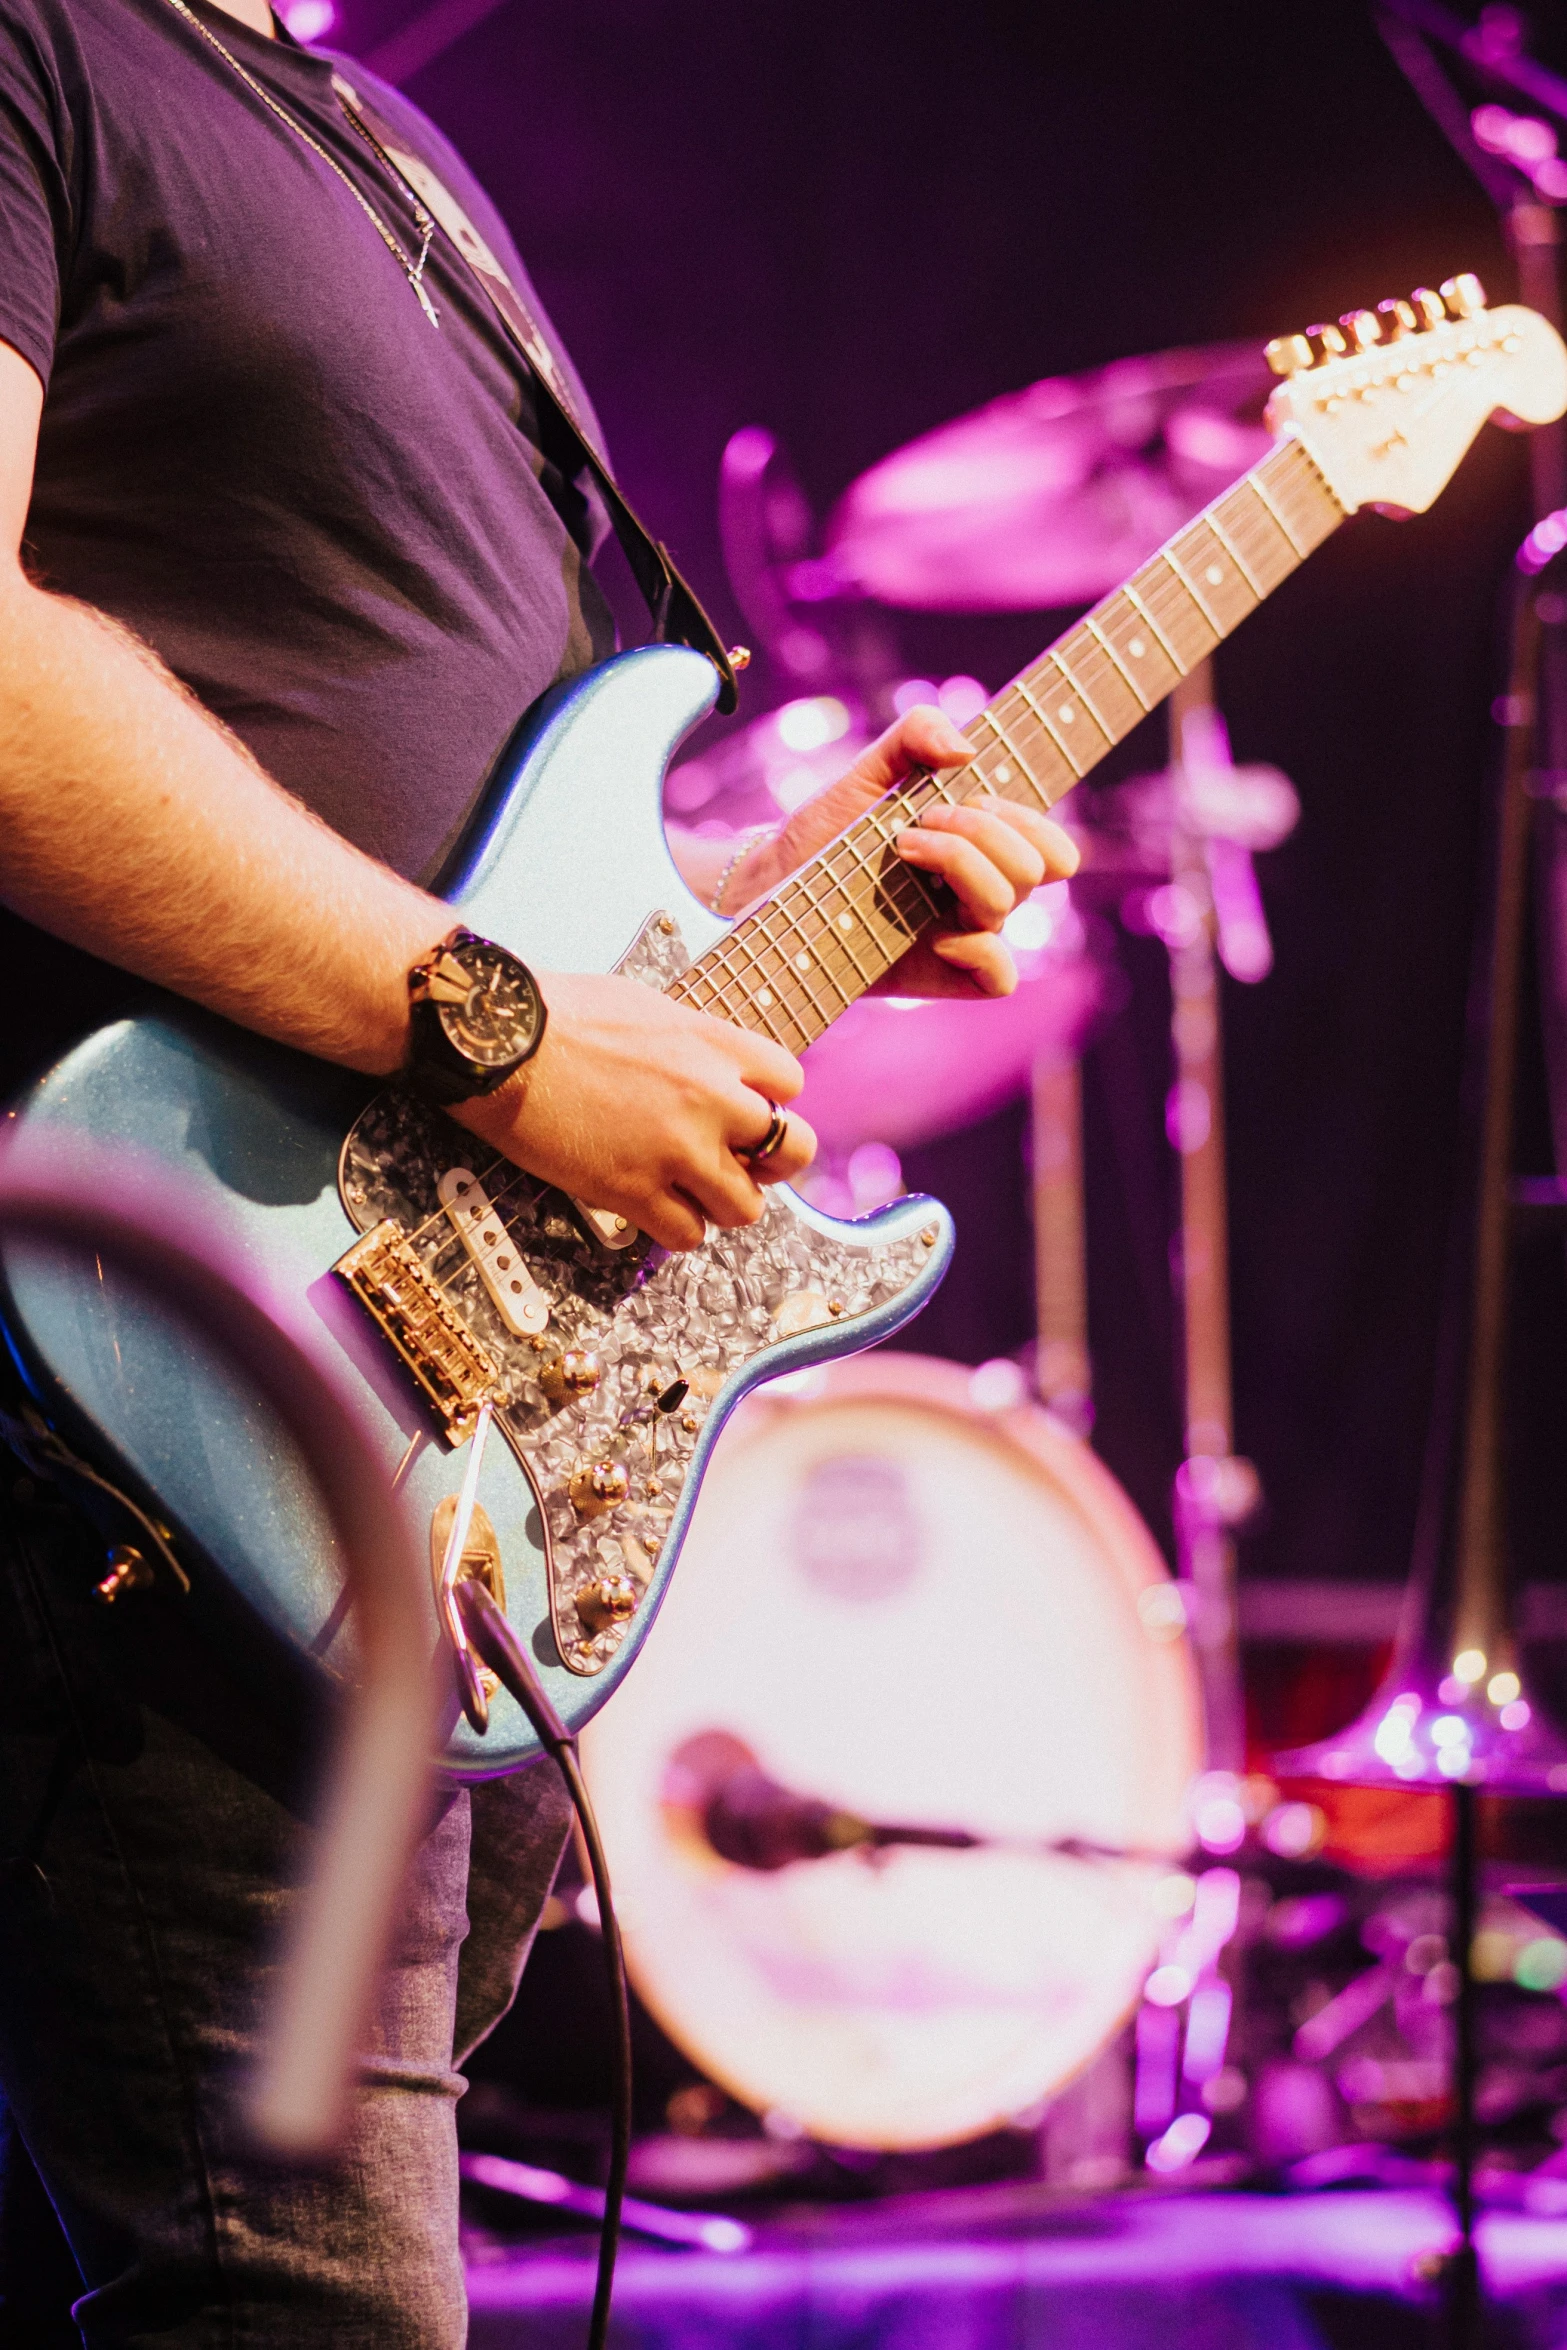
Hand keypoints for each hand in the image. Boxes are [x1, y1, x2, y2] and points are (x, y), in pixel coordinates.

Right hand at [451, 969, 815, 1252]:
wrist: (500, 1042)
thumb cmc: (558, 1014)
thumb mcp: (647, 1006)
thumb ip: (693, 1042)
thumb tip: (707, 1065)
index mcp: (714, 1044)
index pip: (790, 1084)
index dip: (770, 1103)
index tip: (748, 1113)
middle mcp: (710, 1098)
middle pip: (792, 1151)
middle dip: (770, 1163)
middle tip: (741, 1164)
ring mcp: (677, 1150)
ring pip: (746, 1208)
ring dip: (722, 1203)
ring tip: (690, 1191)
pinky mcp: (635, 1191)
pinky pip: (688, 1235)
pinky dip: (675, 1229)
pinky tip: (653, 1209)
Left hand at [721, 706, 1079, 996]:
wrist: (776, 882)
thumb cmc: (830, 829)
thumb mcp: (871, 766)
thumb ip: (918, 732)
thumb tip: (966, 751)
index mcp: (985, 850)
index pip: (1051, 845)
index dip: (1026, 820)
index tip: (969, 797)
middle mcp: (982, 893)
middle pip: (1035, 867)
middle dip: (980, 832)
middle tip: (917, 824)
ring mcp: (964, 935)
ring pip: (1008, 906)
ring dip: (958, 864)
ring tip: (902, 849)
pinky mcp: (942, 976)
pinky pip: (1000, 977)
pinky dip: (977, 949)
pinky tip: (933, 933)